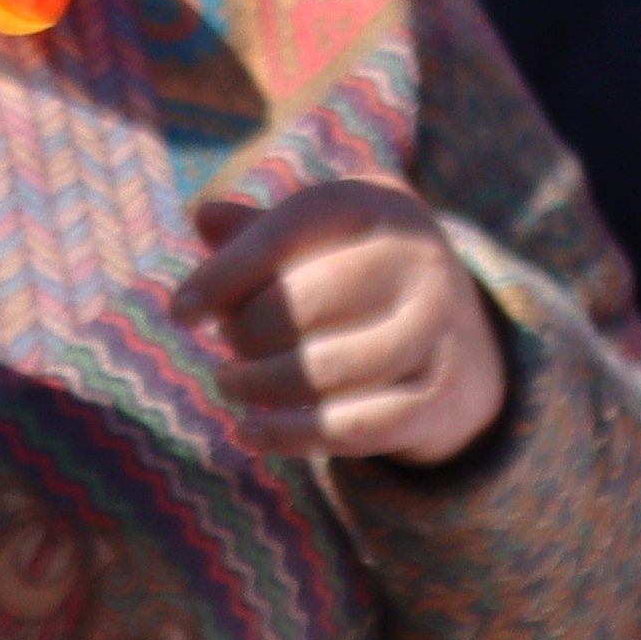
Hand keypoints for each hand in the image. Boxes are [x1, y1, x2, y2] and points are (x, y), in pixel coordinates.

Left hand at [170, 182, 506, 468]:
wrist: (460, 341)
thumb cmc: (357, 278)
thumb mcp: (317, 238)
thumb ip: (258, 230)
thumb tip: (203, 216)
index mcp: (380, 204)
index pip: (291, 229)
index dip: (227, 272)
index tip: (180, 313)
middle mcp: (418, 259)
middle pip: (308, 300)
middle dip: (248, 331)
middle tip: (227, 347)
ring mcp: (437, 328)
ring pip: (332, 367)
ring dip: (264, 384)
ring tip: (231, 384)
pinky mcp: (440, 395)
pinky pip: (357, 425)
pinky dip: (293, 435)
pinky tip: (248, 433)